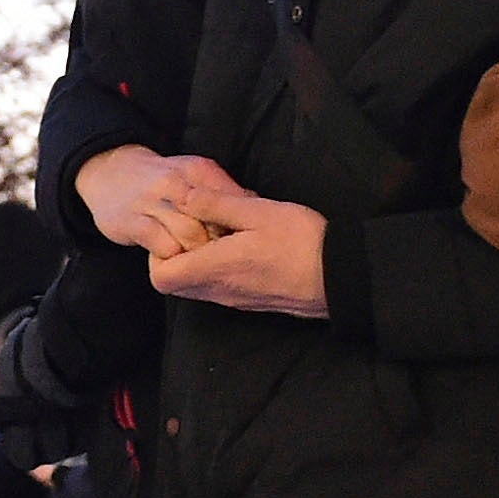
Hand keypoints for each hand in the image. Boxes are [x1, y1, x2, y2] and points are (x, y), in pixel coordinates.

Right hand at [75, 144, 227, 258]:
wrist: (110, 173)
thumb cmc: (162, 181)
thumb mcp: (195, 176)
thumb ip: (224, 191)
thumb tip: (258, 206)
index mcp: (198, 170)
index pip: (233, 202)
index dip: (240, 227)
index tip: (242, 241)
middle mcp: (176, 182)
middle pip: (214, 221)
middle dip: (222, 244)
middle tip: (223, 257)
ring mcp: (153, 202)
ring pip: (190, 236)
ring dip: (199, 254)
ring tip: (200, 262)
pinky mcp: (133, 222)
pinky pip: (164, 248)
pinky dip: (174, 258)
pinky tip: (175, 259)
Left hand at [146, 187, 331, 317]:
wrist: (341, 277)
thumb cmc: (301, 242)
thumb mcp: (258, 211)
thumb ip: (216, 204)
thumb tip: (183, 196)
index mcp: (215, 269)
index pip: (160, 278)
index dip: (157, 255)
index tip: (177, 230)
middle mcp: (220, 291)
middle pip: (175, 284)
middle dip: (176, 256)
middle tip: (197, 228)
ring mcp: (236, 300)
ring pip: (198, 286)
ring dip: (200, 261)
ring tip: (224, 232)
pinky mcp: (252, 301)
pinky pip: (220, 288)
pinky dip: (219, 268)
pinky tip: (243, 244)